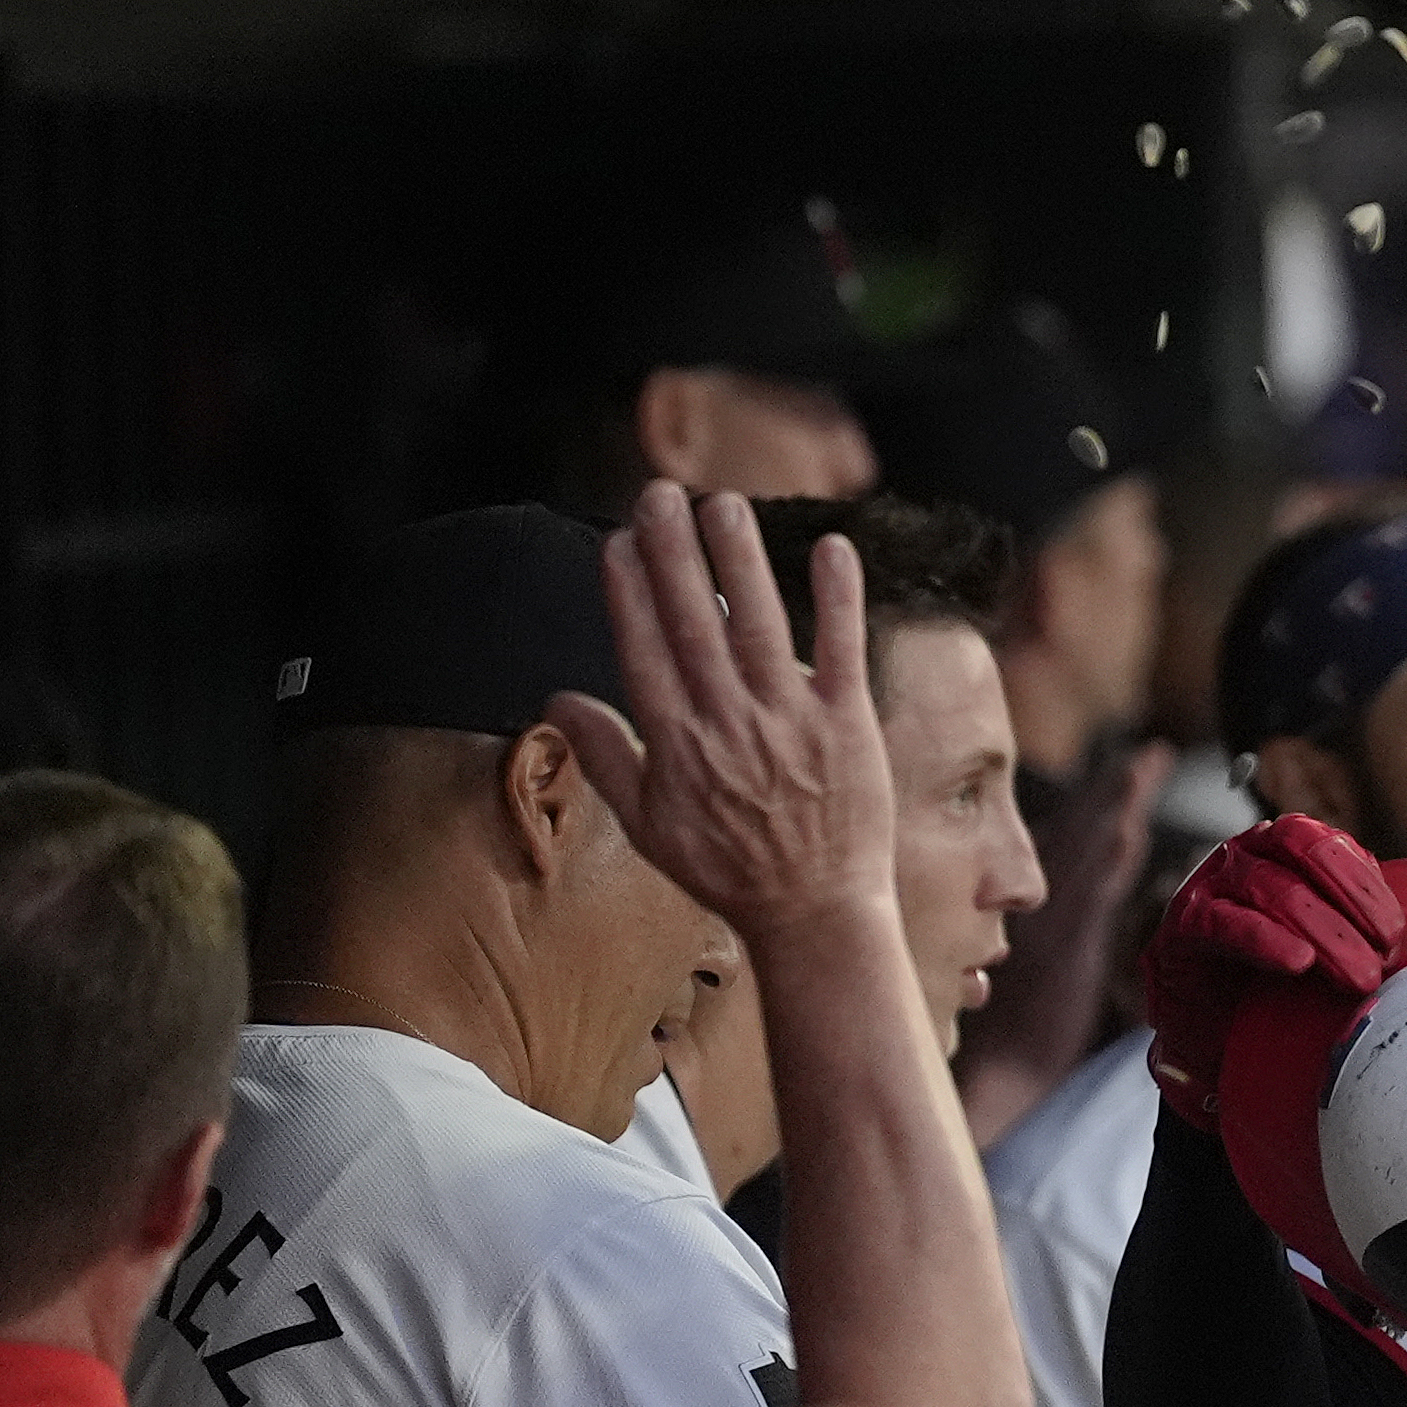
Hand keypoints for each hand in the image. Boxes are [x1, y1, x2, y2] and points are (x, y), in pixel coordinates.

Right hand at [549, 482, 898, 938]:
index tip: (616, 539)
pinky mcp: (848, 724)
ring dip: (740, 561)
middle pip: (694, 624)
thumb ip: (606, 756)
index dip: (629, 591)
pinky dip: (838, 600)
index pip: (645, 650)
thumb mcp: (649, 826)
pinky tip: (832, 548)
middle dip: (673, 554)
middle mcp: (729, 725)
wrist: (815, 913)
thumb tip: (558, 698)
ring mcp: (791, 722)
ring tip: (723, 503)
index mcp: (677, 745)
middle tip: (658, 493)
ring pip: (760, 626)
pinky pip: (843, 650)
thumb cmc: (729, 870)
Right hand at [955, 739, 1179, 1150]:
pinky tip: (1127, 831)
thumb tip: (1067, 923)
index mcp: (1029, 906)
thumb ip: (1052, 941)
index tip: (1126, 770)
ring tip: (1147, 767)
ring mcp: (1053, 925)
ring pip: (1088, 850)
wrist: (995, 1075)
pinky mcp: (1066, 951)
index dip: (1097, 804)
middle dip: (1115, 789)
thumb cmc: (1012, 1035)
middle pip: (1082, 831)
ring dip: (1117, 806)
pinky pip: (1091, 896)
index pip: (1069, 842)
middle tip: (1151, 753)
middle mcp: (1039, 905)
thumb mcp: (1034, 975)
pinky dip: (1108, 861)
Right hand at [1138, 816, 1403, 1129]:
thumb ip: (1357, 922)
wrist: (1208, 1023)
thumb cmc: (1273, 974)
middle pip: (1304, 856)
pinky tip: (1296, 962)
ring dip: (1322, 932)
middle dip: (1351, 907)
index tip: (1394, 934)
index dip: (1366, 885)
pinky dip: (1264, 940)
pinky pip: (1224, 922)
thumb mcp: (1325, 940)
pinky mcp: (1183, 923)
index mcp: (1284, 846)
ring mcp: (1211, 882)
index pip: (1329, 844)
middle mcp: (1248, 853)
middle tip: (1382, 958)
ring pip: (1271, 889)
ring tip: (1354, 975)